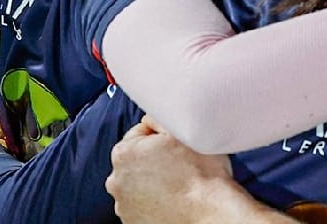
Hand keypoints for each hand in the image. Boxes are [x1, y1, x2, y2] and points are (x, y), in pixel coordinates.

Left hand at [106, 117, 239, 223]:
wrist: (210, 212)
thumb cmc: (201, 174)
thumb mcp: (184, 130)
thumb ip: (160, 116)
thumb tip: (152, 114)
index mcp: (124, 153)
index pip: (141, 132)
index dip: (163, 136)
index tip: (178, 145)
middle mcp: (116, 180)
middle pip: (137, 159)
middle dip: (155, 158)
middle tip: (181, 163)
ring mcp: (123, 204)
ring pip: (139, 183)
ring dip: (154, 181)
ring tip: (180, 183)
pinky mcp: (133, 222)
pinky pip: (143, 203)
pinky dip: (156, 200)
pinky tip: (175, 198)